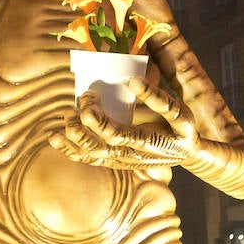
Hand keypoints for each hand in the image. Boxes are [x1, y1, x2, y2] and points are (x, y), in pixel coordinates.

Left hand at [50, 85, 198, 169]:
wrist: (187, 153)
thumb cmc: (182, 128)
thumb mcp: (179, 112)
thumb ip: (157, 98)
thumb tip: (132, 80)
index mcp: (147, 144)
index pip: (115, 135)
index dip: (97, 118)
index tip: (90, 94)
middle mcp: (132, 157)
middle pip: (98, 146)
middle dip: (81, 125)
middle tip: (76, 104)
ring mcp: (122, 162)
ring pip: (91, 155)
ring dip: (71, 139)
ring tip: (63, 118)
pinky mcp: (115, 162)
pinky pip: (90, 159)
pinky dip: (71, 150)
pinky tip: (57, 139)